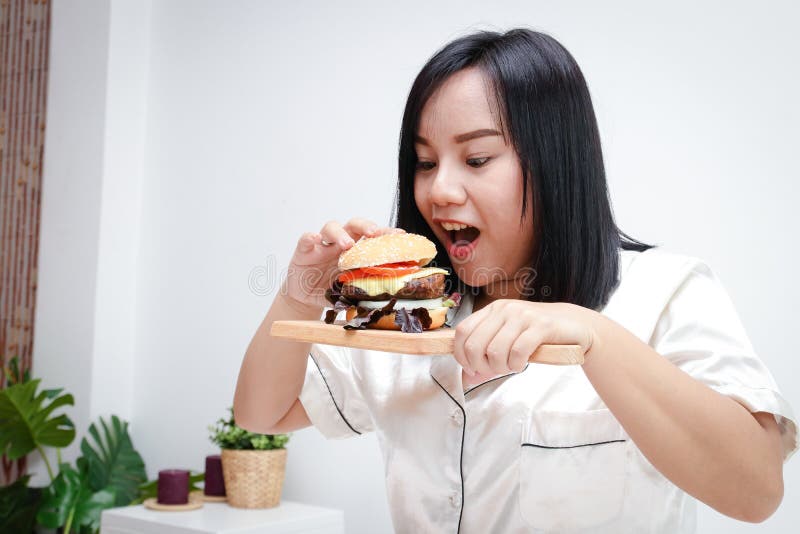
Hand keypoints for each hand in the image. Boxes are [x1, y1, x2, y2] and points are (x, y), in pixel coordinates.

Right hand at [281, 218, 404, 309]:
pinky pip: (306, 239)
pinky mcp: (304, 251)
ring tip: (346, 244)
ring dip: (340, 233)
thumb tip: (390, 296)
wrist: (306, 297)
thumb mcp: (351, 289)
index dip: (386, 233)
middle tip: (374, 233)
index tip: (400, 234)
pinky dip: (309, 237)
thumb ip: (367, 288)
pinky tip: (314, 238)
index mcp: (356, 250)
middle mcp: (340, 243)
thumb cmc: (332, 288)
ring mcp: (322, 245)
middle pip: (354, 225)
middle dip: (366, 226)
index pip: (372, 237)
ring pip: (331, 228)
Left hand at [453, 299, 597, 384]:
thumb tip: (466, 379)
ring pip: (495, 351)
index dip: (461, 355)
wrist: (575, 326)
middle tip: (494, 371)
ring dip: (501, 368)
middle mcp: (504, 309)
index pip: (462, 332)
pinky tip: (521, 364)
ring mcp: (523, 316)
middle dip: (481, 367)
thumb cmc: (537, 336)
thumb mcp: (508, 341)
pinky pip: (518, 352)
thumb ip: (486, 357)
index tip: (472, 369)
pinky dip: (516, 365)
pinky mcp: (541, 326)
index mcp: (492, 309)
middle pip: (475, 345)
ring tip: (511, 366)